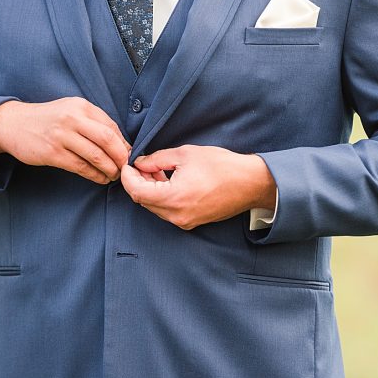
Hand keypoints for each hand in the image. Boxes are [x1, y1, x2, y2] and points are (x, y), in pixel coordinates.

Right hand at [0, 98, 130, 183]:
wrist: (13, 123)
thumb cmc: (46, 119)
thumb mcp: (69, 110)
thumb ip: (92, 122)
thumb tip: (119, 143)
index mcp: (80, 106)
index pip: (111, 127)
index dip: (123, 144)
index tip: (128, 156)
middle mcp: (72, 119)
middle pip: (108, 140)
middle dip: (121, 158)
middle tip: (126, 169)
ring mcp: (61, 136)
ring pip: (96, 156)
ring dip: (110, 169)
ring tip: (114, 175)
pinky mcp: (52, 153)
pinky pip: (80, 167)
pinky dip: (94, 175)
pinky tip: (99, 178)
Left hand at [120, 145, 276, 229]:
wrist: (251, 183)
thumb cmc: (221, 166)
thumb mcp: (185, 155)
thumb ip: (156, 160)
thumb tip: (139, 163)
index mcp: (173, 198)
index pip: (136, 191)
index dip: (127, 177)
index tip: (127, 165)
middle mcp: (176, 215)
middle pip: (143, 201)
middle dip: (137, 182)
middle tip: (140, 165)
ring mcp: (184, 221)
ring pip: (154, 207)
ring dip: (149, 189)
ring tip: (154, 170)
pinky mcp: (191, 222)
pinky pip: (167, 211)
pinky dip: (161, 196)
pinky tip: (167, 180)